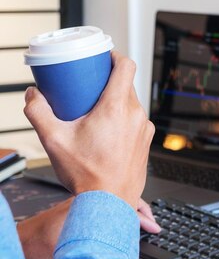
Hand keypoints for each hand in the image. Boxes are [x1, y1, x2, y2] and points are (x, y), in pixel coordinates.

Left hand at [17, 197, 160, 258]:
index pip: (124, 205)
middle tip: (154, 222)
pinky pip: (107, 204)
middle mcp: (90, 199)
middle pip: (123, 197)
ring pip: (115, 199)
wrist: (23, 243)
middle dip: (141, 208)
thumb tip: (119, 250)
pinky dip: (119, 209)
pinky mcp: (81, 208)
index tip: (153, 227)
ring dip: (131, 207)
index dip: (142, 216)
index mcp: (91, 203)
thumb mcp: (74, 247)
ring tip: (144, 218)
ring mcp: (86, 202)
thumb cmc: (42, 245)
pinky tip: (122, 218)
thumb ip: (98, 245)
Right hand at [24, 52, 154, 207]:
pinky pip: (136, 121)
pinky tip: (107, 131)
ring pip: (132, 104)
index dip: (116, 55)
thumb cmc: (87, 174)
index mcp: (117, 107)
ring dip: (115, 102)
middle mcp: (136, 115)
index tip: (104, 56)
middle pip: (126, 85)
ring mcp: (144, 129)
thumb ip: (38, 113)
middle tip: (89, 85)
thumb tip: (32, 95)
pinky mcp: (146, 142)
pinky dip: (123, 119)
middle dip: (108, 81)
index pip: (126, 66)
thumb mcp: (53, 140)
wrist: (108, 203)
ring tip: (95, 111)